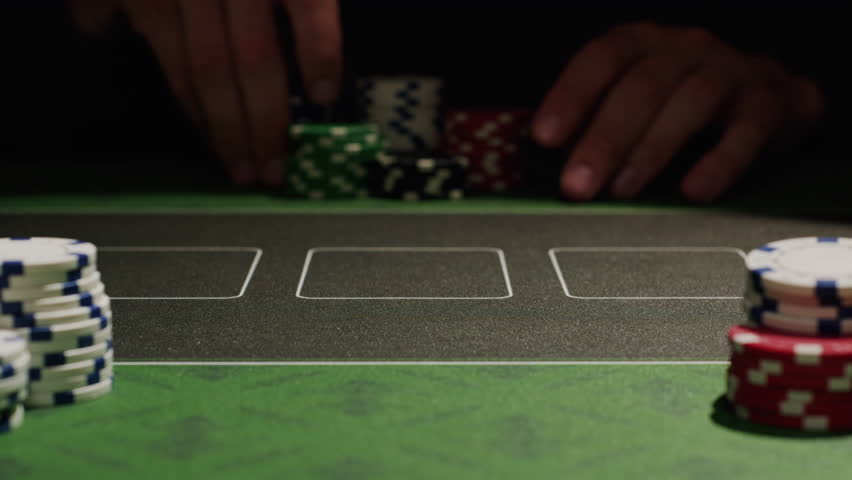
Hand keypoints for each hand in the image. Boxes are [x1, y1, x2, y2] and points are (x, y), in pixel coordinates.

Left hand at [70, 0, 342, 186]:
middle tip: (260, 177)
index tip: (221, 155)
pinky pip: (306, 11)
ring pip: (253, 60)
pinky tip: (323, 93)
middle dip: (237, 133)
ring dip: (270, 115)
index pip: (178, 69)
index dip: (201, 118)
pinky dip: (318, 53)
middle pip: (214, 77)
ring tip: (285, 157)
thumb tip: (94, 29)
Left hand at [532, 23, 824, 201]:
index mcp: (643, 43)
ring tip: (622, 192)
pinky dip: (719, 162)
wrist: (770, 99)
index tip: (544, 138)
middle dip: (604, 139)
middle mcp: (685, 49)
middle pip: (642, 86)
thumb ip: (593, 122)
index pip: (602, 58)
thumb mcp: (636, 100)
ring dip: (651, 150)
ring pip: (690, 101)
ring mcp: (730, 72)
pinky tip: (693, 192)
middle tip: (576, 186)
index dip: (571, 95)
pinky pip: (747, 131)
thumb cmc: (681, 105)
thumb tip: (542, 164)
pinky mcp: (769, 104)